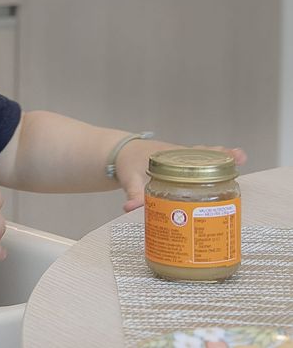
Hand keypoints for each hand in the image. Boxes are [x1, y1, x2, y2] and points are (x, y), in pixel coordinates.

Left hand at [117, 143, 246, 211]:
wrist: (121, 153)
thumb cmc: (127, 163)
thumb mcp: (130, 179)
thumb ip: (134, 194)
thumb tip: (131, 209)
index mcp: (170, 156)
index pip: (195, 154)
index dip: (215, 155)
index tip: (234, 156)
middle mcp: (178, 155)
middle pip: (205, 154)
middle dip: (223, 157)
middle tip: (240, 157)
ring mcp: (181, 160)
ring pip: (205, 159)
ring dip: (221, 162)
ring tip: (239, 165)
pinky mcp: (180, 168)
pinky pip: (199, 167)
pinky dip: (212, 170)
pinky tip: (225, 178)